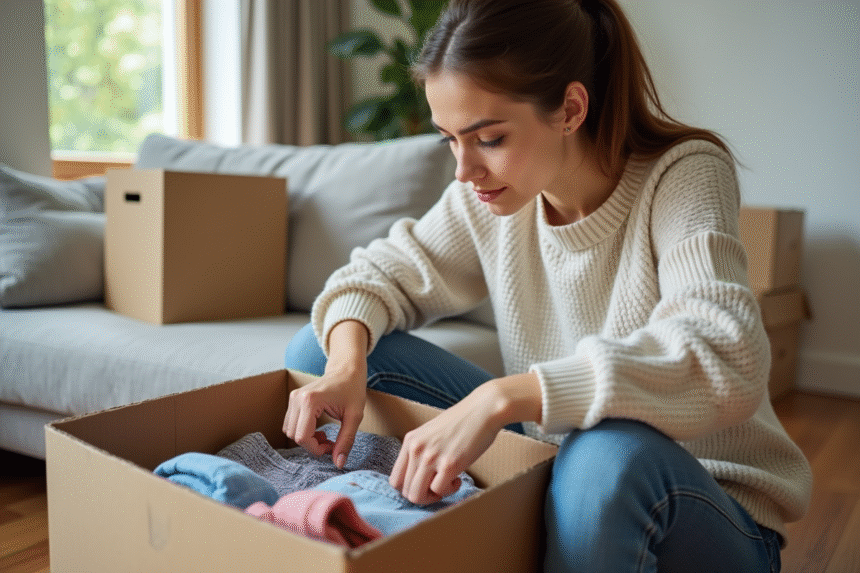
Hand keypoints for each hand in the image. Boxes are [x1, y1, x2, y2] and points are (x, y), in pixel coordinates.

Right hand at [283, 321, 368, 467]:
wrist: (347, 370)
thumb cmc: (353, 390)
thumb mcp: (355, 417)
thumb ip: (346, 441)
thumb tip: (338, 464)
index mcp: (310, 401)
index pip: (302, 437)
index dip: (316, 449)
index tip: (332, 447)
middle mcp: (297, 398)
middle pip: (294, 436)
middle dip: (311, 445)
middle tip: (330, 442)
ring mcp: (293, 398)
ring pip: (290, 431)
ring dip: (306, 439)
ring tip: (324, 435)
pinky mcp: (293, 399)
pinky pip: (290, 424)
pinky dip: (302, 431)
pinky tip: (317, 429)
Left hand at [389, 373, 542, 504]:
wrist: (484, 410)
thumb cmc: (462, 422)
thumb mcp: (431, 434)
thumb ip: (421, 452)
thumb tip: (416, 478)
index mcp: (410, 441)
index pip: (395, 480)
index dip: (409, 488)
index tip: (425, 485)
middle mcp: (416, 449)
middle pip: (405, 491)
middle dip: (423, 495)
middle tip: (439, 486)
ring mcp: (431, 457)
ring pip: (417, 496)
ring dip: (434, 496)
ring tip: (447, 483)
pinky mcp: (449, 464)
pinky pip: (439, 491)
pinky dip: (449, 490)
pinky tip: (458, 478)